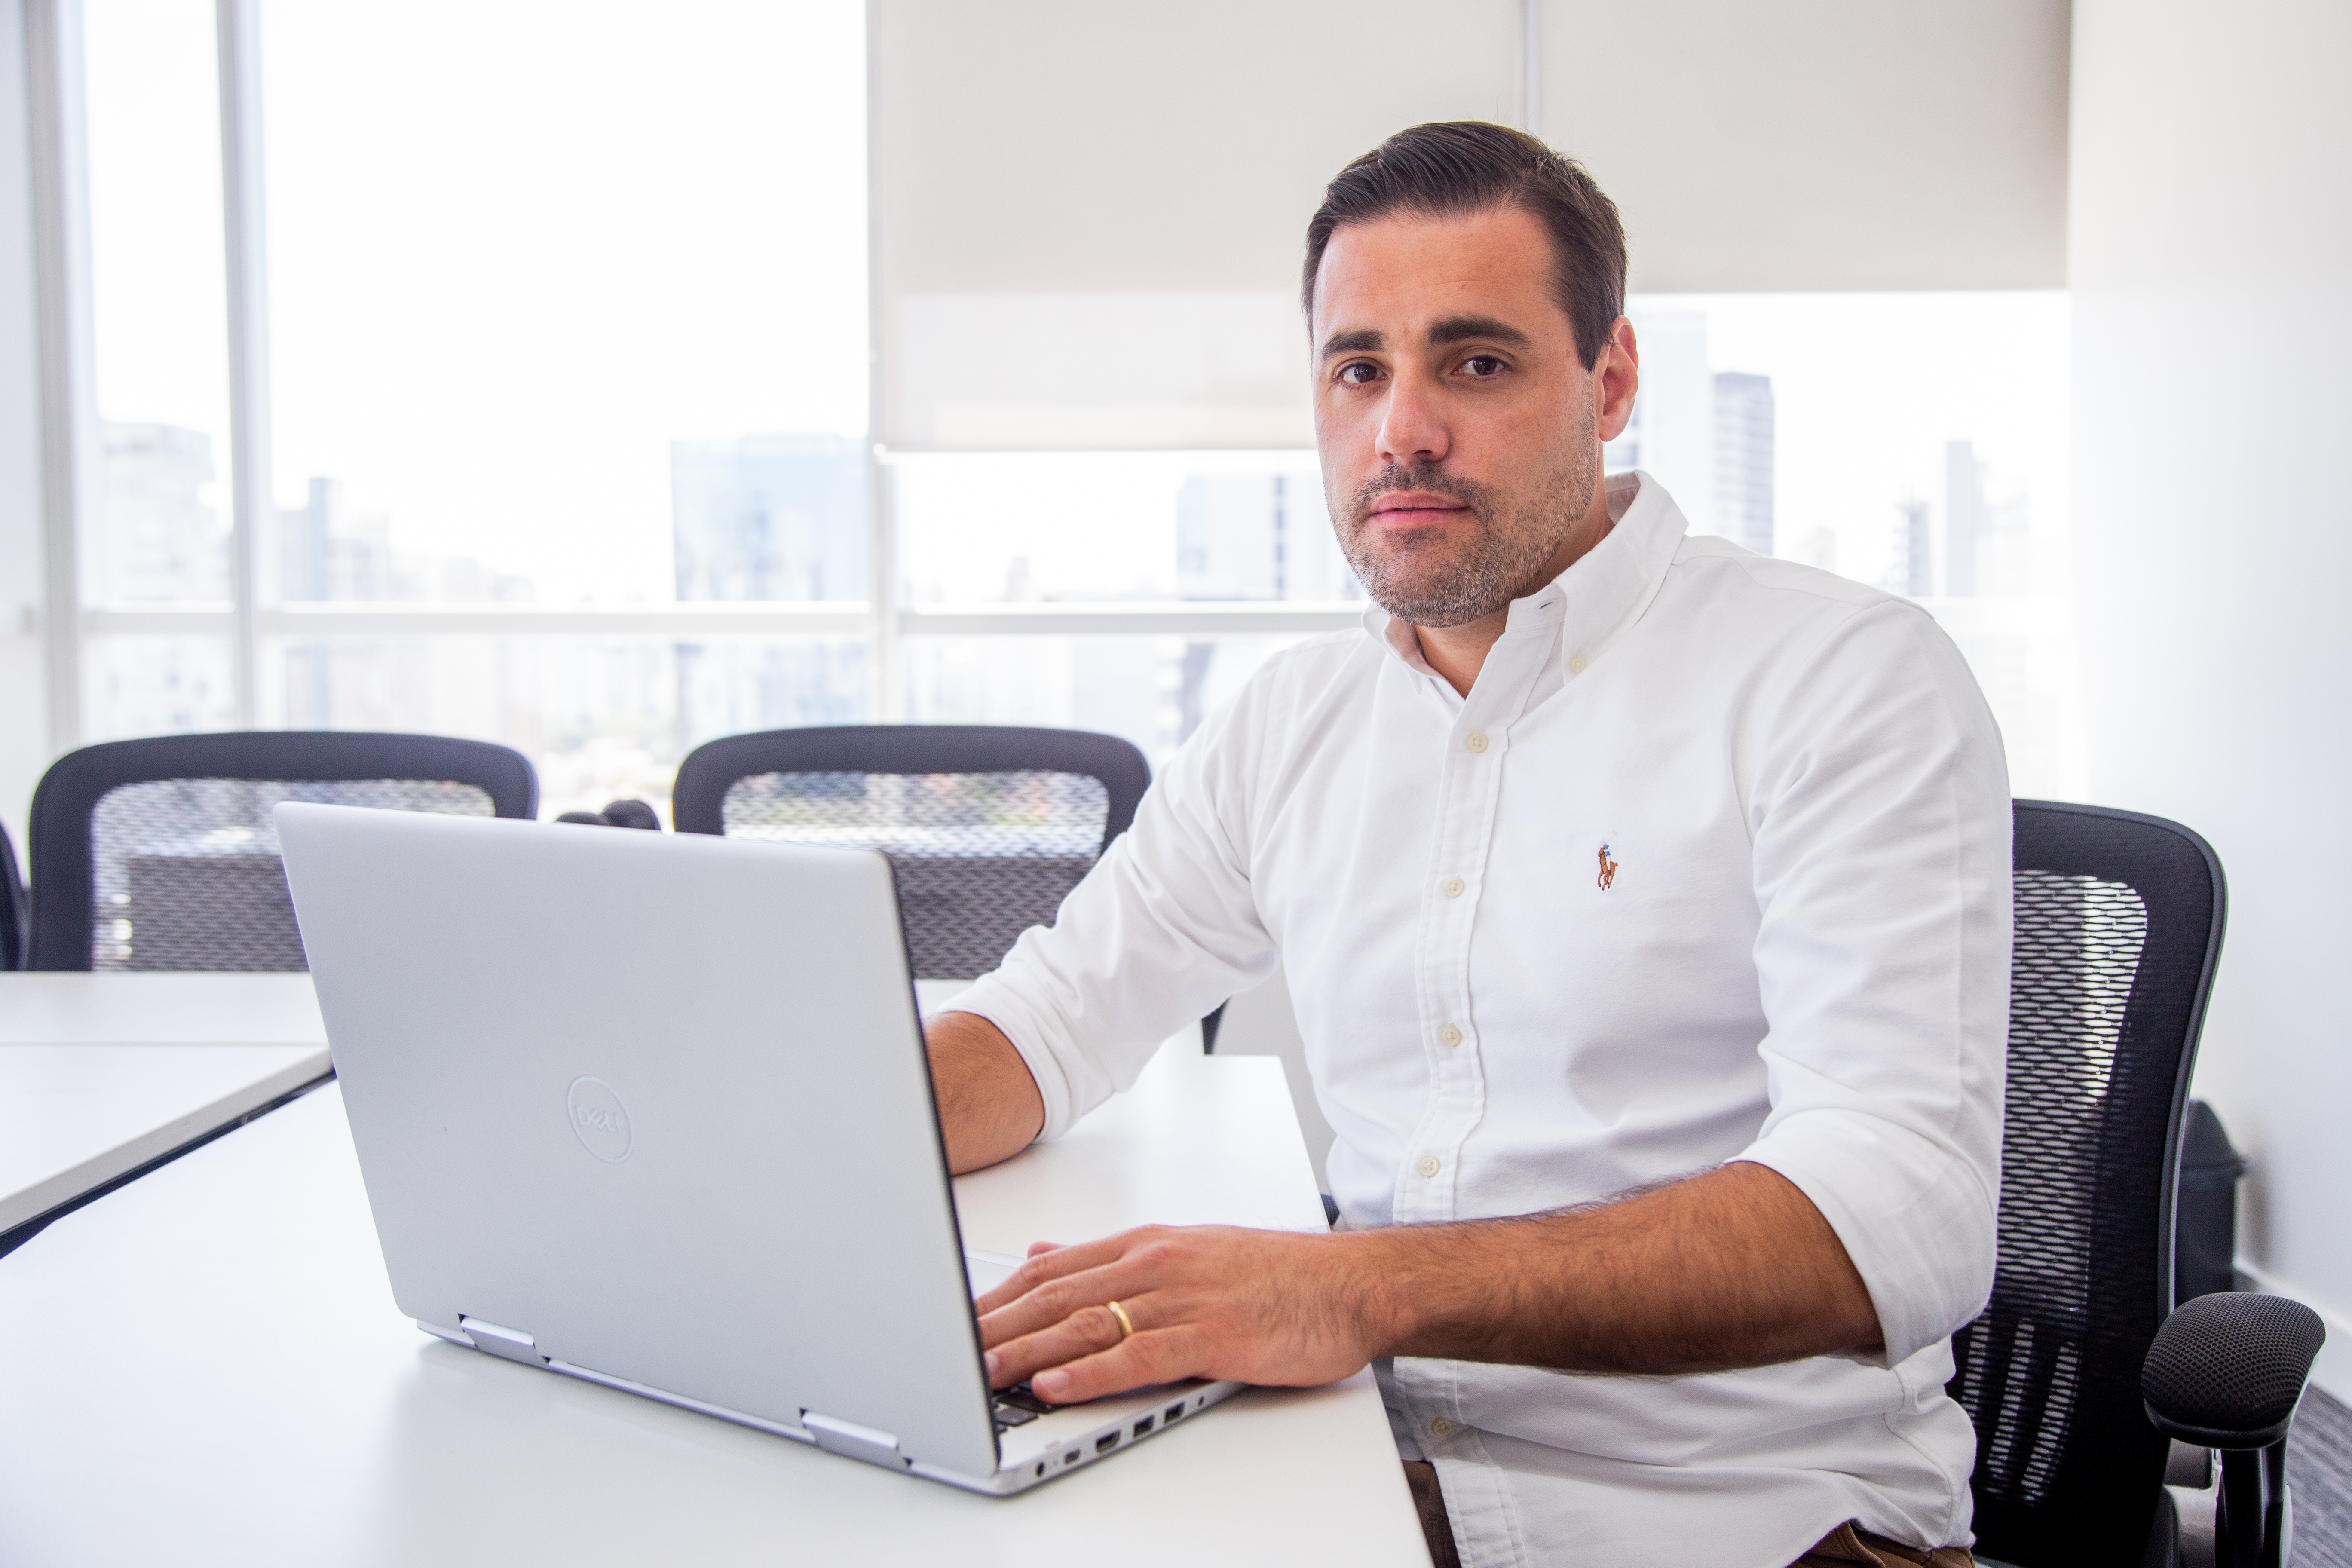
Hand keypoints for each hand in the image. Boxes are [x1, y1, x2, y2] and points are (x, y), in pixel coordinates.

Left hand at [973, 1225, 1389, 1403]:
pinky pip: (1139, 1357)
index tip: (955, 1323)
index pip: (1053, 1271)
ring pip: (1088, 1326)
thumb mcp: (1183, 1250)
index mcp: (1146, 1245)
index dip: (997, 1299)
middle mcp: (1156, 1264)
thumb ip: (1110, 1259)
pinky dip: (1091, 1373)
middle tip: (946, 1355)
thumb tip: (1043, 1257)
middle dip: (996, 1328)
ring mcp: (1184, 1298)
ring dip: (1028, 1353)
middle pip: (1057, 1298)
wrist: (1350, 1282)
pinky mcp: (1213, 1336)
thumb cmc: (1274, 1275)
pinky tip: (1055, 1386)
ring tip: (981, 1375)